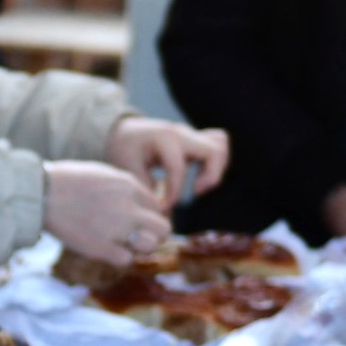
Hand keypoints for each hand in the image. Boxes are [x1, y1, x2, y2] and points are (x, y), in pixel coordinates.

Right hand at [45, 159, 171, 263]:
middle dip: (156, 234)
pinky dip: (119, 257)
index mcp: (129, 186)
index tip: (136, 220)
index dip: (149, 215)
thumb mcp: (103, 173)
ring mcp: (117, 228)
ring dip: (140, 248)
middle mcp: (128, 207)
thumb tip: (142, 203)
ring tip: (126, 245)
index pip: (157, 206)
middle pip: (163, 228)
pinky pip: (126, 260)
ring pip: (150, 246)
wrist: (41, 193)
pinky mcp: (101, 248)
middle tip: (141, 237)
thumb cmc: (67, 181)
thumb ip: (125, 187)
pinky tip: (107, 250)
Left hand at [105, 116, 231, 208]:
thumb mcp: (126, 168)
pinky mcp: (196, 141)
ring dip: (216, 169)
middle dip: (211, 176)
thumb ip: (144, 189)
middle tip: (196, 192)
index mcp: (163, 138)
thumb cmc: (124, 150)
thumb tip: (162, 214)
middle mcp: (182, 133)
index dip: (174, 193)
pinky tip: (200, 178)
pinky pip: (218, 144)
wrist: (124, 131)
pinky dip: (215, 163)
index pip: (178, 167)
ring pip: (221, 144)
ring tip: (199, 187)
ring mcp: (192, 135)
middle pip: (214, 150)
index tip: (163, 207)